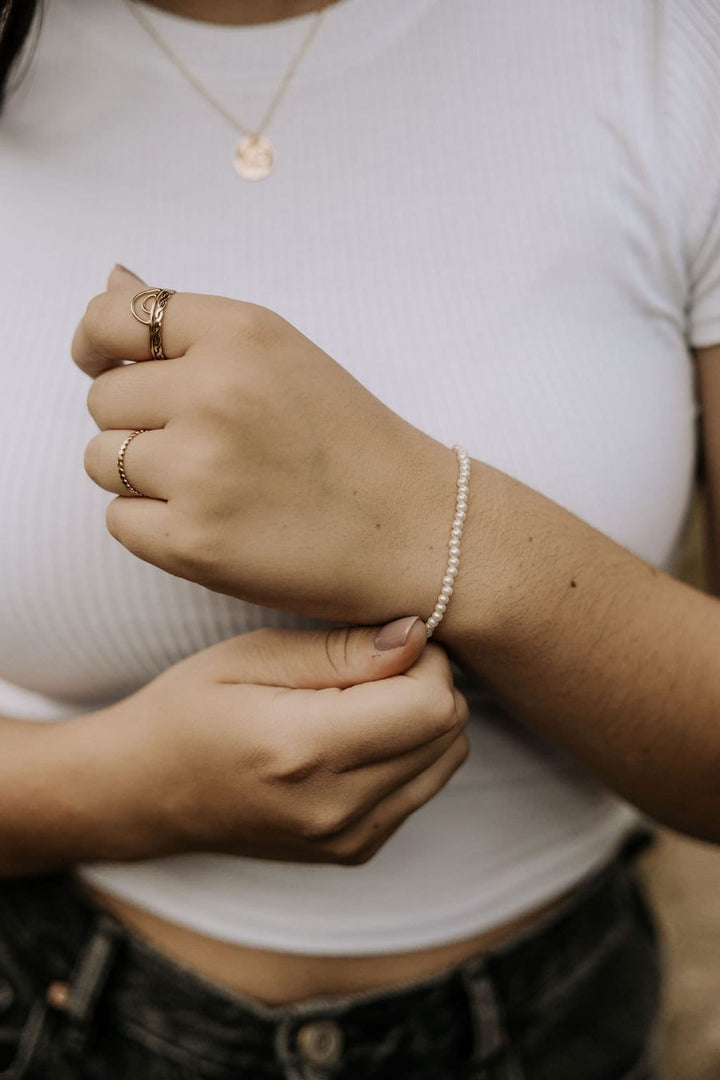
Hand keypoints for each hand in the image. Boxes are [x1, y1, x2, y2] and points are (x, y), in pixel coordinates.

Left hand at [75, 267, 454, 622]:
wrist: (416, 530)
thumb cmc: (351, 443)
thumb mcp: (281, 356)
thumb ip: (190, 324)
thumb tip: (111, 276)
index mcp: (241, 334)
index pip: (113, 316)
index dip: (95, 342)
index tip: (103, 363)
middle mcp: (215, 393)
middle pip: (103, 399)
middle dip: (135, 422)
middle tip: (203, 445)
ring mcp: (202, 471)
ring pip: (101, 461)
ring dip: (140, 477)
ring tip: (212, 486)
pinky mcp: (193, 542)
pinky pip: (120, 522)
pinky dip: (153, 526)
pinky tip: (212, 524)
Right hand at [96, 617, 468, 865]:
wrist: (146, 792)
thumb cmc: (190, 708)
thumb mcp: (252, 656)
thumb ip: (341, 649)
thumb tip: (418, 635)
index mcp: (303, 751)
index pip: (431, 703)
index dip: (424, 658)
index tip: (383, 640)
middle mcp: (335, 808)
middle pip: (448, 732)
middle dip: (428, 684)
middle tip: (369, 665)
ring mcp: (348, 840)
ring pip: (446, 760)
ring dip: (422, 719)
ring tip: (360, 699)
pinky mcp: (355, 851)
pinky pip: (421, 788)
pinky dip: (407, 753)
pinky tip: (354, 736)